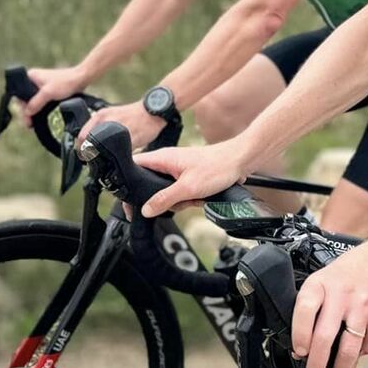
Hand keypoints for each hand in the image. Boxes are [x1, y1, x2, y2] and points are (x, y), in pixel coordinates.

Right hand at [22, 66, 88, 127]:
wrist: (81, 78)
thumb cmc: (66, 82)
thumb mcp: (48, 93)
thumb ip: (36, 103)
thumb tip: (27, 113)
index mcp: (30, 76)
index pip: (19, 94)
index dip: (21, 106)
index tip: (26, 116)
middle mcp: (33, 80)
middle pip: (25, 99)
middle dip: (27, 112)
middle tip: (29, 124)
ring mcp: (40, 86)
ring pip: (32, 101)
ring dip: (33, 112)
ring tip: (32, 124)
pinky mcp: (48, 91)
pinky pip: (40, 101)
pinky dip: (39, 109)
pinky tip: (39, 117)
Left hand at [80, 101, 166, 152]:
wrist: (153, 110)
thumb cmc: (133, 115)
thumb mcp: (112, 114)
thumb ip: (100, 126)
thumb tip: (90, 144)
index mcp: (100, 116)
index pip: (81, 137)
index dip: (81, 149)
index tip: (84, 155)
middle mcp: (107, 122)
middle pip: (90, 146)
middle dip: (91, 156)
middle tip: (95, 160)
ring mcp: (119, 131)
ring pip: (105, 152)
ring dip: (105, 159)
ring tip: (110, 159)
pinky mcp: (131, 139)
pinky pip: (121, 154)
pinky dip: (120, 158)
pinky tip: (122, 157)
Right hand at [133, 141, 249, 216]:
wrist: (240, 162)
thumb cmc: (217, 167)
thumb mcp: (188, 187)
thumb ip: (164, 199)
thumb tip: (145, 210)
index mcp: (162, 158)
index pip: (133, 166)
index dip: (127, 183)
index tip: (129, 200)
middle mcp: (167, 162)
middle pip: (147, 184)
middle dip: (159, 199)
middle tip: (173, 202)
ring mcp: (177, 170)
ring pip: (164, 192)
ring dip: (177, 201)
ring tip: (191, 198)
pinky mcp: (187, 177)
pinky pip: (178, 193)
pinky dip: (187, 199)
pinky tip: (199, 199)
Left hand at [291, 245, 367, 367]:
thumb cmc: (353, 270)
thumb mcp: (326, 278)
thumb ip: (315, 306)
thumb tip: (303, 346)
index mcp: (322, 283)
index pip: (304, 311)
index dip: (299, 335)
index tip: (300, 351)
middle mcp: (342, 293)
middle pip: (324, 336)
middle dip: (316, 363)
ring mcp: (363, 305)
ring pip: (349, 347)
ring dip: (341, 366)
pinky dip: (364, 350)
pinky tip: (360, 344)